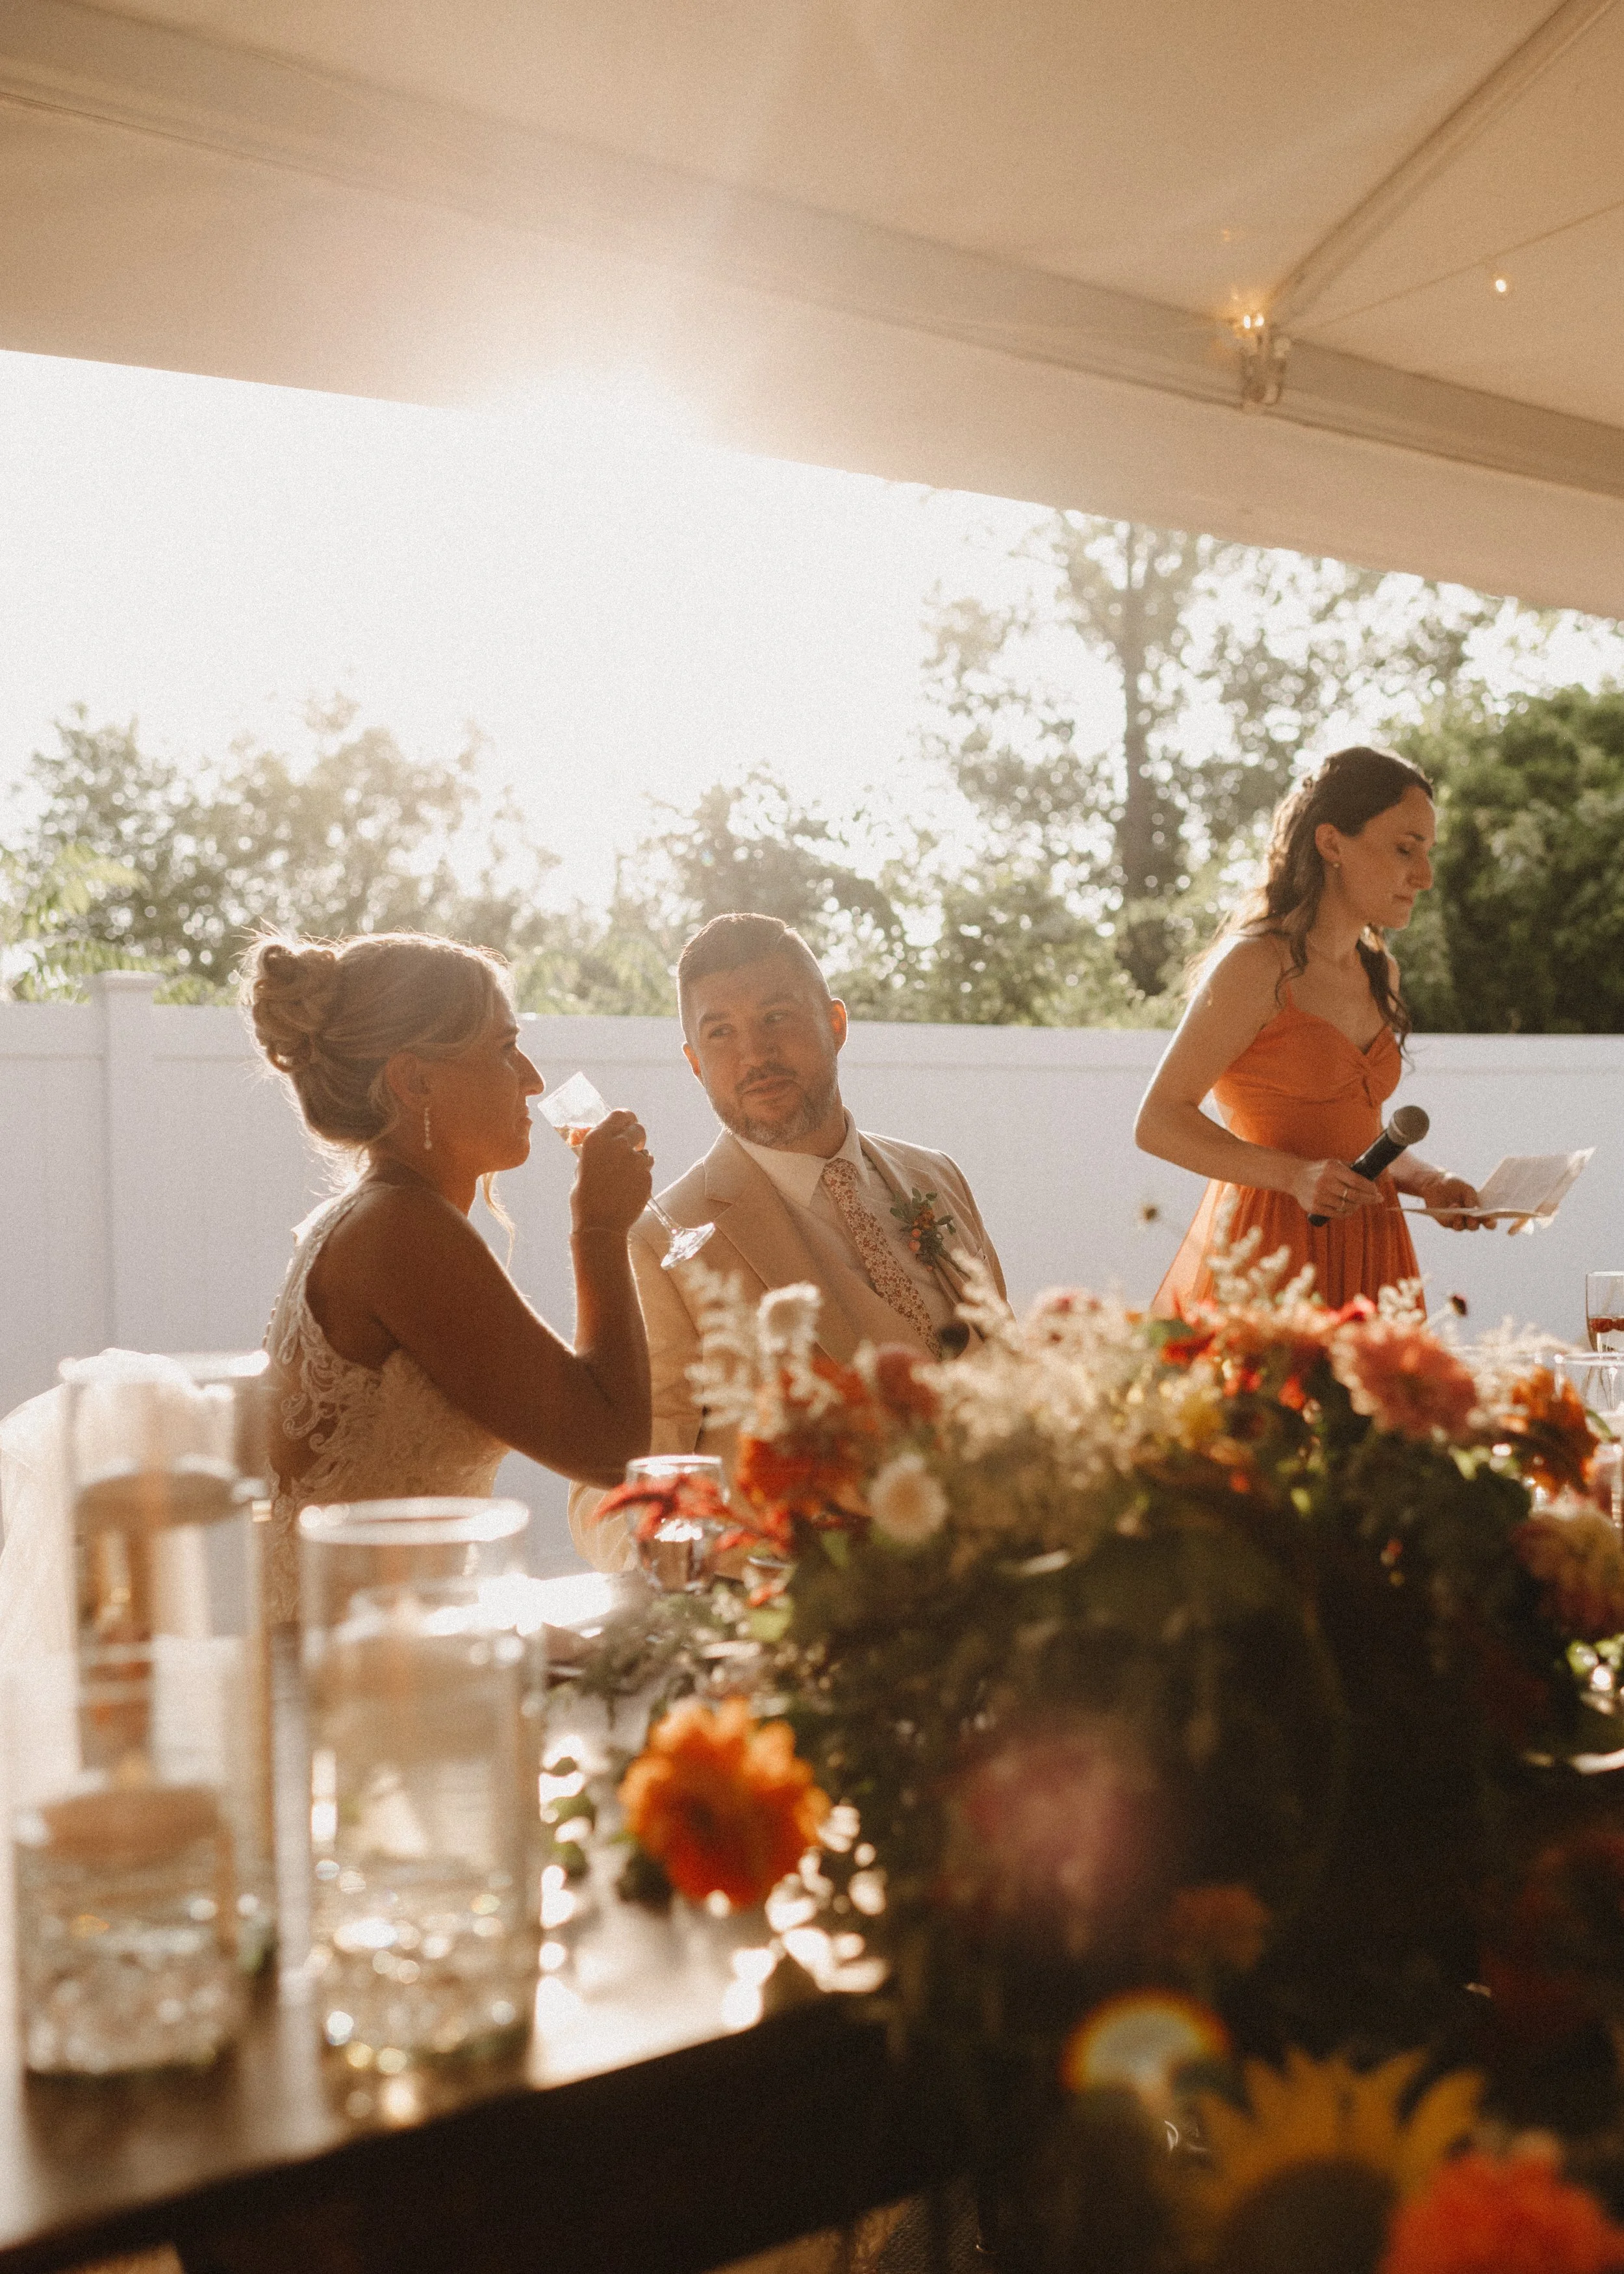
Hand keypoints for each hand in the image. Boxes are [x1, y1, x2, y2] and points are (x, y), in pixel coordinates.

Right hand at [571, 1108, 652, 1234]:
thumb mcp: (583, 1167)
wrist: (600, 1224)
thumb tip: (606, 1139)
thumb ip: (597, 1150)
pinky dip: (641, 1176)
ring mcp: (634, 1160)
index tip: (629, 1123)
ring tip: (625, 1176)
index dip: (627, 1118)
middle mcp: (617, 1144)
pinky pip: (647, 1169)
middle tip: (633, 1147)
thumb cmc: (585, 1196)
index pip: (620, 1114)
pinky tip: (628, 1188)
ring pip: (645, 1151)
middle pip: (637, 1129)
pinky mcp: (646, 1175)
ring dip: (639, 1159)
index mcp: (597, 1139)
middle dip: (636, 1137)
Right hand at [1293, 1158, 1383, 1218]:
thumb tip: (1376, 1175)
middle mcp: (1325, 1182)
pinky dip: (1347, 1212)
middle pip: (1353, 1195)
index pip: (1356, 1180)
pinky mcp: (1314, 1207)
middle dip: (1369, 1198)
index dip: (1369, 1187)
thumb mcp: (1334, 1164)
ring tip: (1361, 1203)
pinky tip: (1350, 1209)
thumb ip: (1352, 1170)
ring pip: (1346, 1206)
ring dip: (1357, 1206)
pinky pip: (1337, 1214)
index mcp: (1331, 1168)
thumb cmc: (1320, 1170)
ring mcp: (1319, 1196)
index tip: (1376, 1191)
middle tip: (1378, 1199)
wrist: (1295, 1177)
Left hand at [1418, 1172, 1485, 1230]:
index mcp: (1479, 1210)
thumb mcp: (1466, 1188)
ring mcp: (1459, 1221)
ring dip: (1462, 1220)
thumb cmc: (1455, 1185)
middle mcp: (1470, 1218)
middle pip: (1475, 1226)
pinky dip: (1452, 1218)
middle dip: (1475, 1223)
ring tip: (1459, 1212)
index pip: (1488, 1220)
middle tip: (1473, 1217)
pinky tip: (1451, 1208)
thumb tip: (1476, 1209)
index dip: (1491, 1222)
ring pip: (1463, 1227)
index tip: (1490, 1221)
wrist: (1436, 1184)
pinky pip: (1452, 1224)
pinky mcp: (1447, 1223)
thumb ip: (1472, 1198)